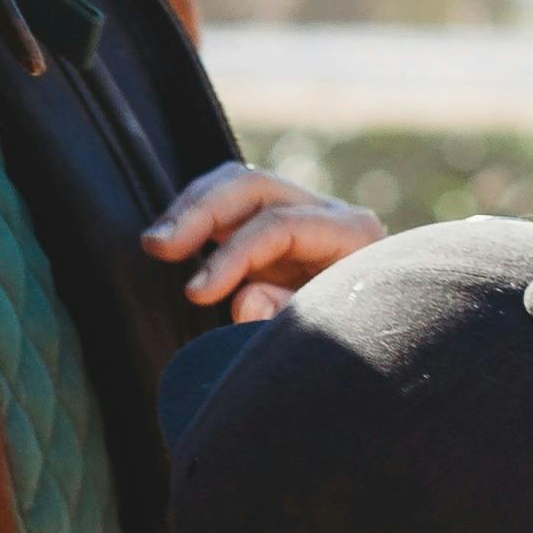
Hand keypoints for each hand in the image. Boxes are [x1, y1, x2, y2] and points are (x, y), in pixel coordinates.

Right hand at [143, 164, 377, 323]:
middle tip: (158, 246)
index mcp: (351, 233)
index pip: (279, 226)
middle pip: (252, 186)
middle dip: (200, 212)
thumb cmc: (351, 342)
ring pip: (235, 184)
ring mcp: (299, 212)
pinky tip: (171, 240)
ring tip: (155, 243)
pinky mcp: (274, 224)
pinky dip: (195, 217)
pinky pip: (229, 205)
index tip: (195, 293)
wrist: (376, 347)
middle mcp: (326, 211)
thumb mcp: (329, 336)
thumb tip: (243, 301)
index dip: (232, 256)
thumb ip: (286, 317)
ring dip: (190, 209)